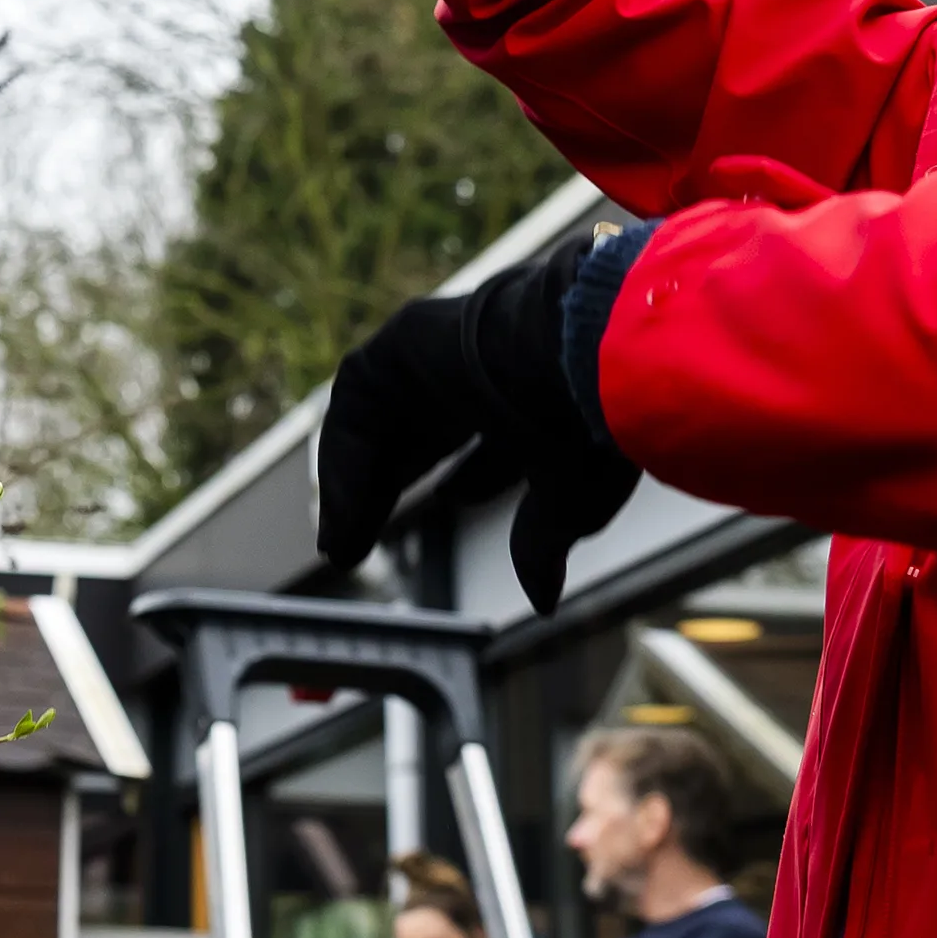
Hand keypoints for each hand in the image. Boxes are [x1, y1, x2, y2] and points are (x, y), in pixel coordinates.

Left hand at [316, 224, 639, 614]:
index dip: (464, 481)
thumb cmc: (594, 426)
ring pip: (383, 416)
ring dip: (359, 482)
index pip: (491, 439)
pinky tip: (346, 516)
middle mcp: (487, 365)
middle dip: (393, 484)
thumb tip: (542, 600)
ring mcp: (444, 347)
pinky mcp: (405, 338)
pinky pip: (358, 402)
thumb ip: (543, 540)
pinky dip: (346, 461)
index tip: (442, 512)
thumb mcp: (569, 497)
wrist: (585, 355)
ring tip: (342, 545)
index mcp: (537, 393)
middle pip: (425, 430)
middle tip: (360, 542)